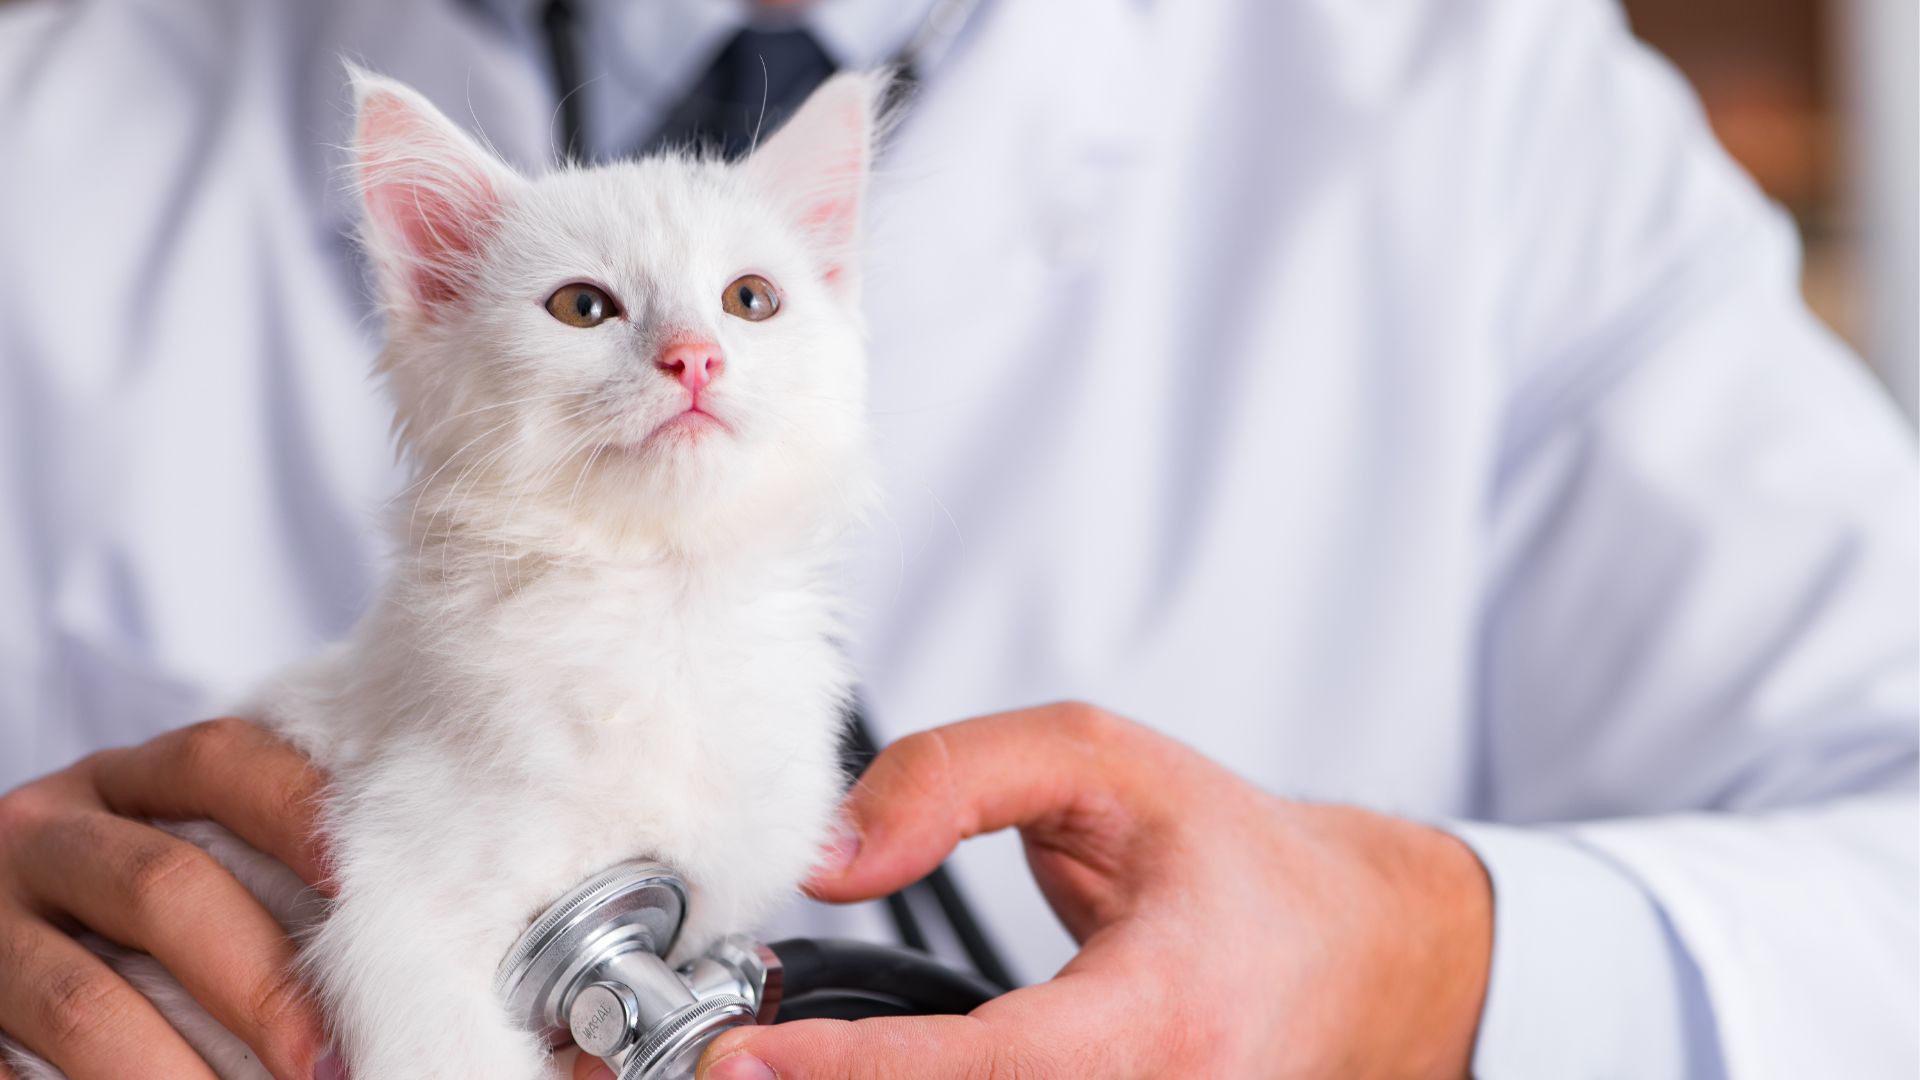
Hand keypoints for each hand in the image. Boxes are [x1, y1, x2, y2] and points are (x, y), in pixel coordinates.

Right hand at [0, 719, 335, 1079]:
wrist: (2, 934)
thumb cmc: (132, 908)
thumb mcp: (178, 856)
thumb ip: (258, 872)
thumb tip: (395, 952)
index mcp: (122, 782)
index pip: (218, 761)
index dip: (296, 810)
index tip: (365, 886)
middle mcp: (45, 834)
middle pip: (163, 887)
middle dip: (260, 983)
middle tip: (329, 1060)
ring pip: (84, 999)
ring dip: (174, 1071)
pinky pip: (10, 1068)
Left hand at [696, 703, 1492, 1079]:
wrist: (1354, 957)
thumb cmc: (1236, 862)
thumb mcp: (1103, 762)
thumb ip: (955, 780)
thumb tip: (832, 859)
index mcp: (1165, 1013)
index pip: (991, 1068)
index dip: (853, 1072)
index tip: (739, 1057)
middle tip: (718, 1061)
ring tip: (774, 1064)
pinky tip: (850, 1073)